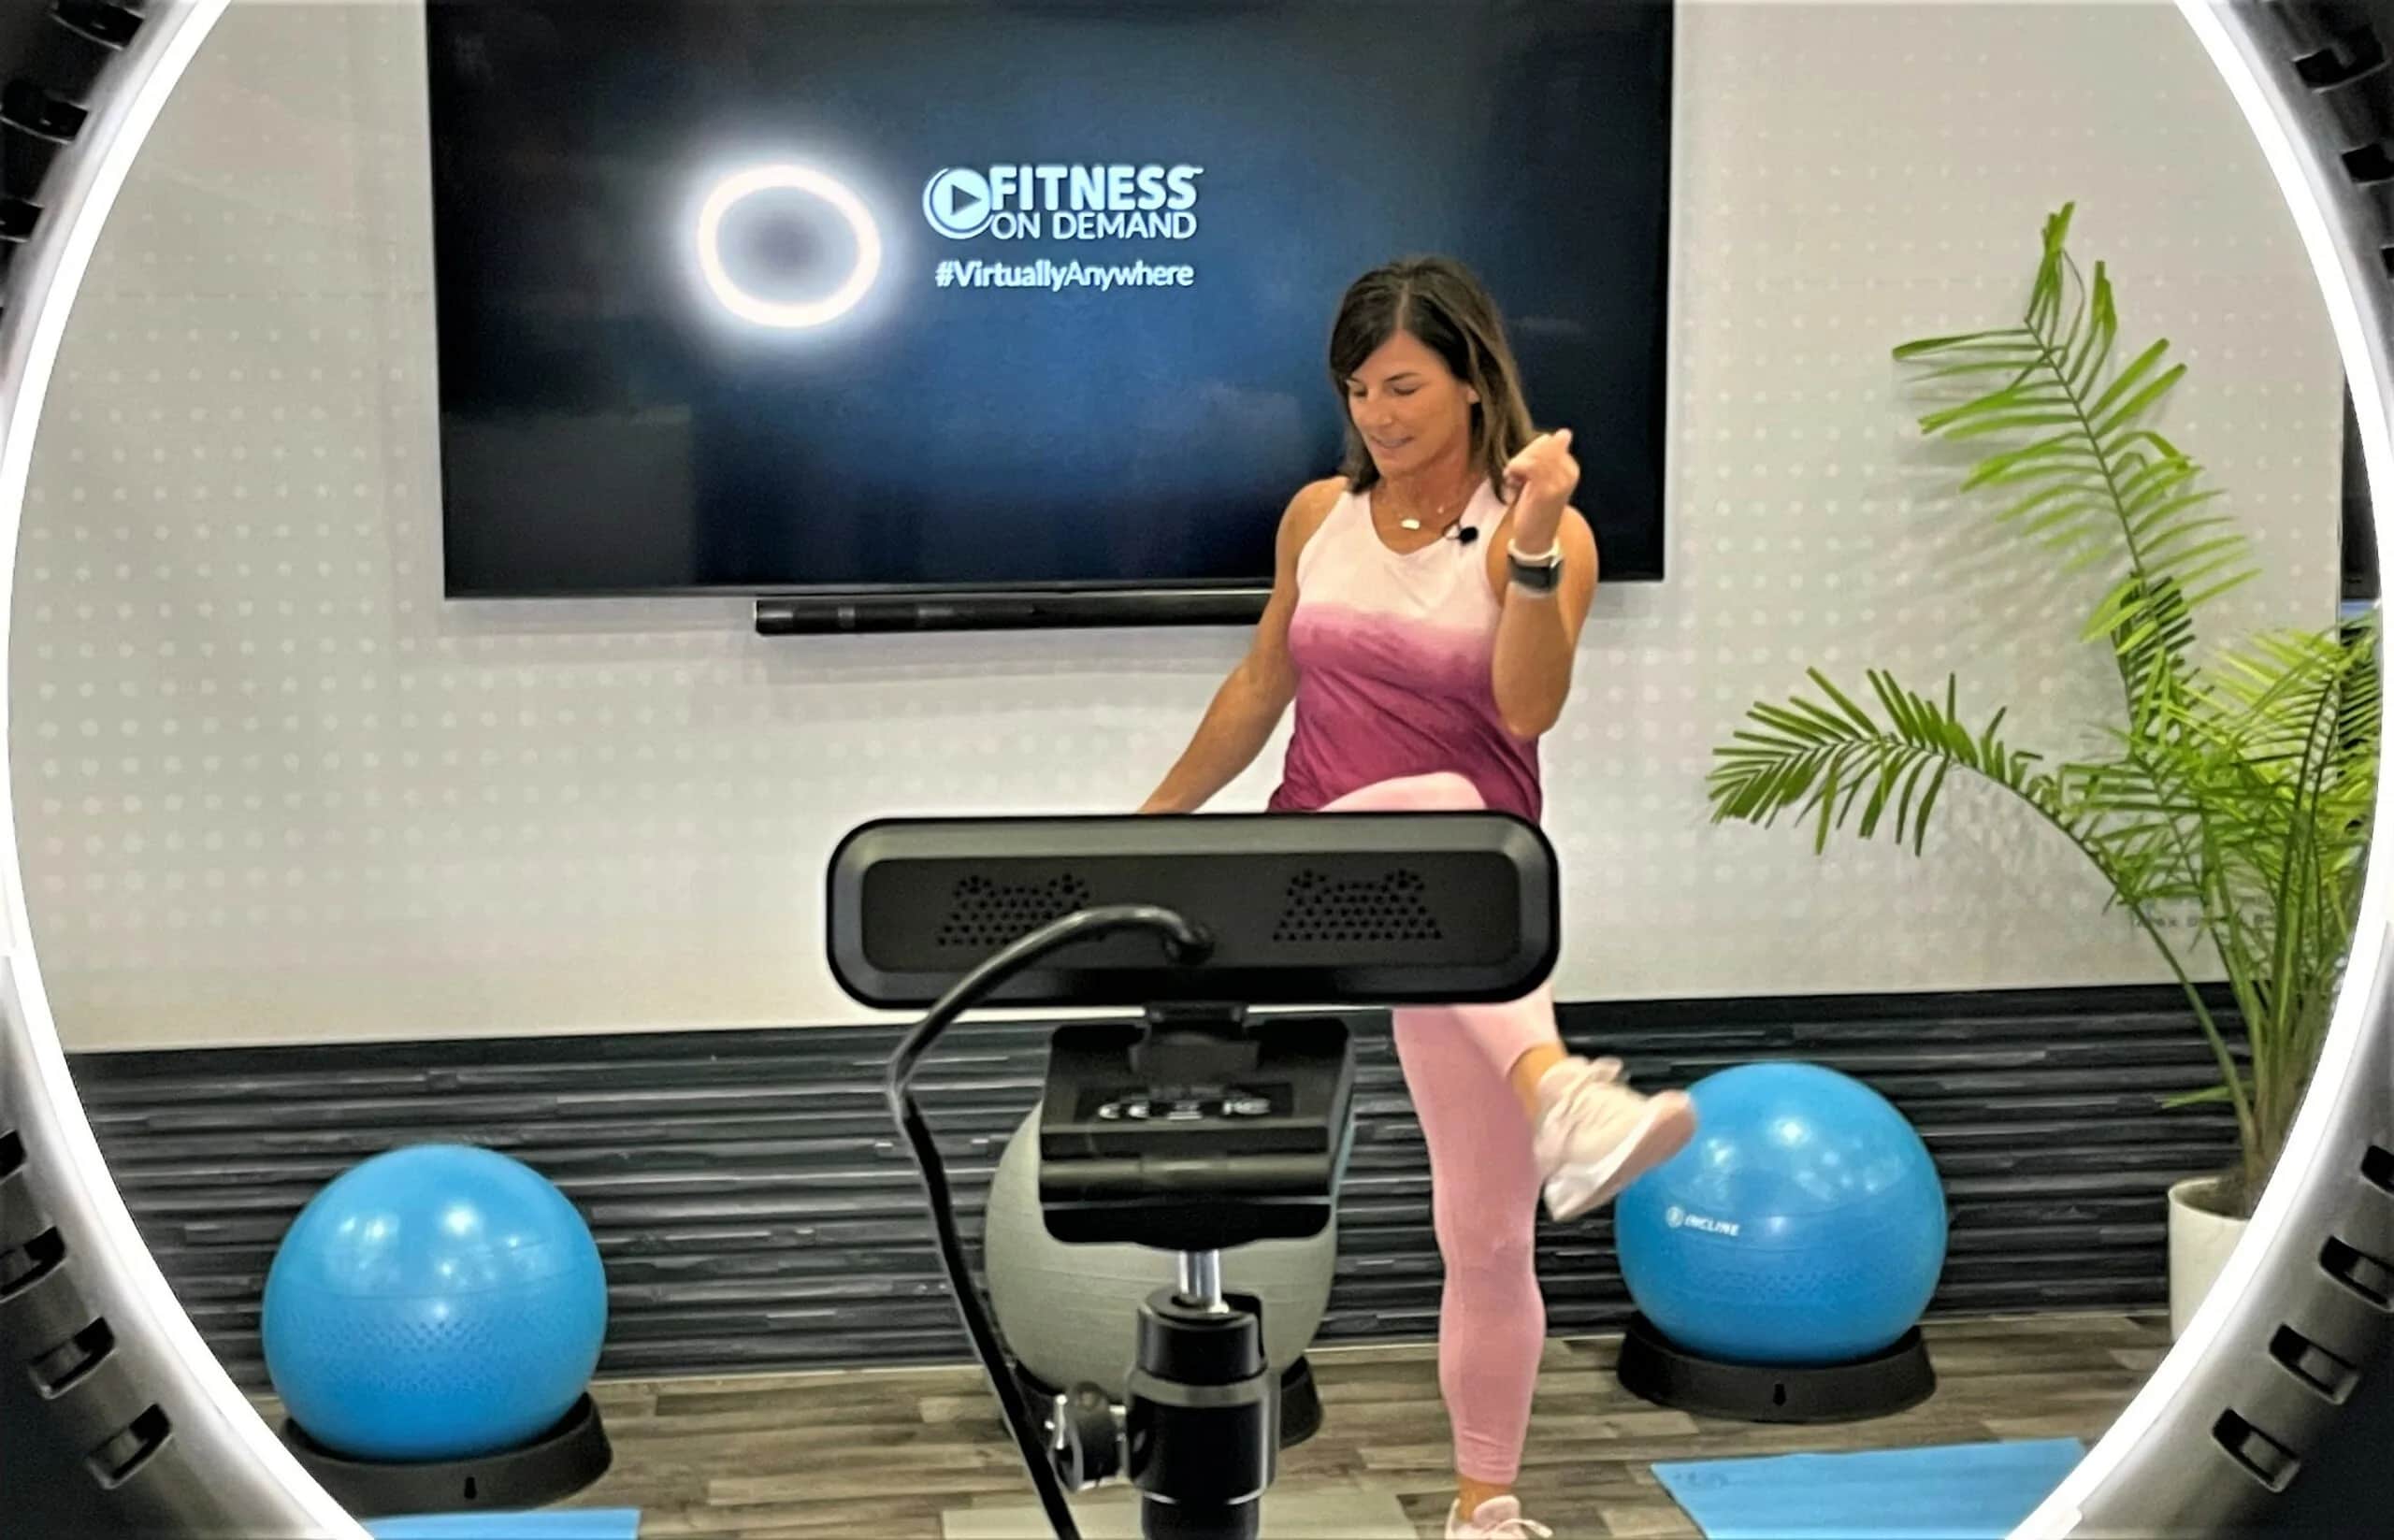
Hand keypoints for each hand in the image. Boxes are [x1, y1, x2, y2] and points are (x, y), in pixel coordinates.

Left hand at [1501, 429, 1577, 553]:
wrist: (1536, 538)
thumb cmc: (1536, 507)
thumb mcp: (1543, 478)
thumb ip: (1547, 456)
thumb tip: (1558, 433)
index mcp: (1571, 468)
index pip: (1549, 441)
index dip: (1530, 450)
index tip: (1522, 467)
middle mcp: (1569, 472)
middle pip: (1541, 445)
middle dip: (1522, 456)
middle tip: (1515, 475)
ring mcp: (1559, 481)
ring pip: (1533, 455)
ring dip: (1516, 465)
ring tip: (1514, 480)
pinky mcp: (1546, 490)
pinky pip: (1527, 466)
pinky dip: (1513, 471)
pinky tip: (1512, 483)